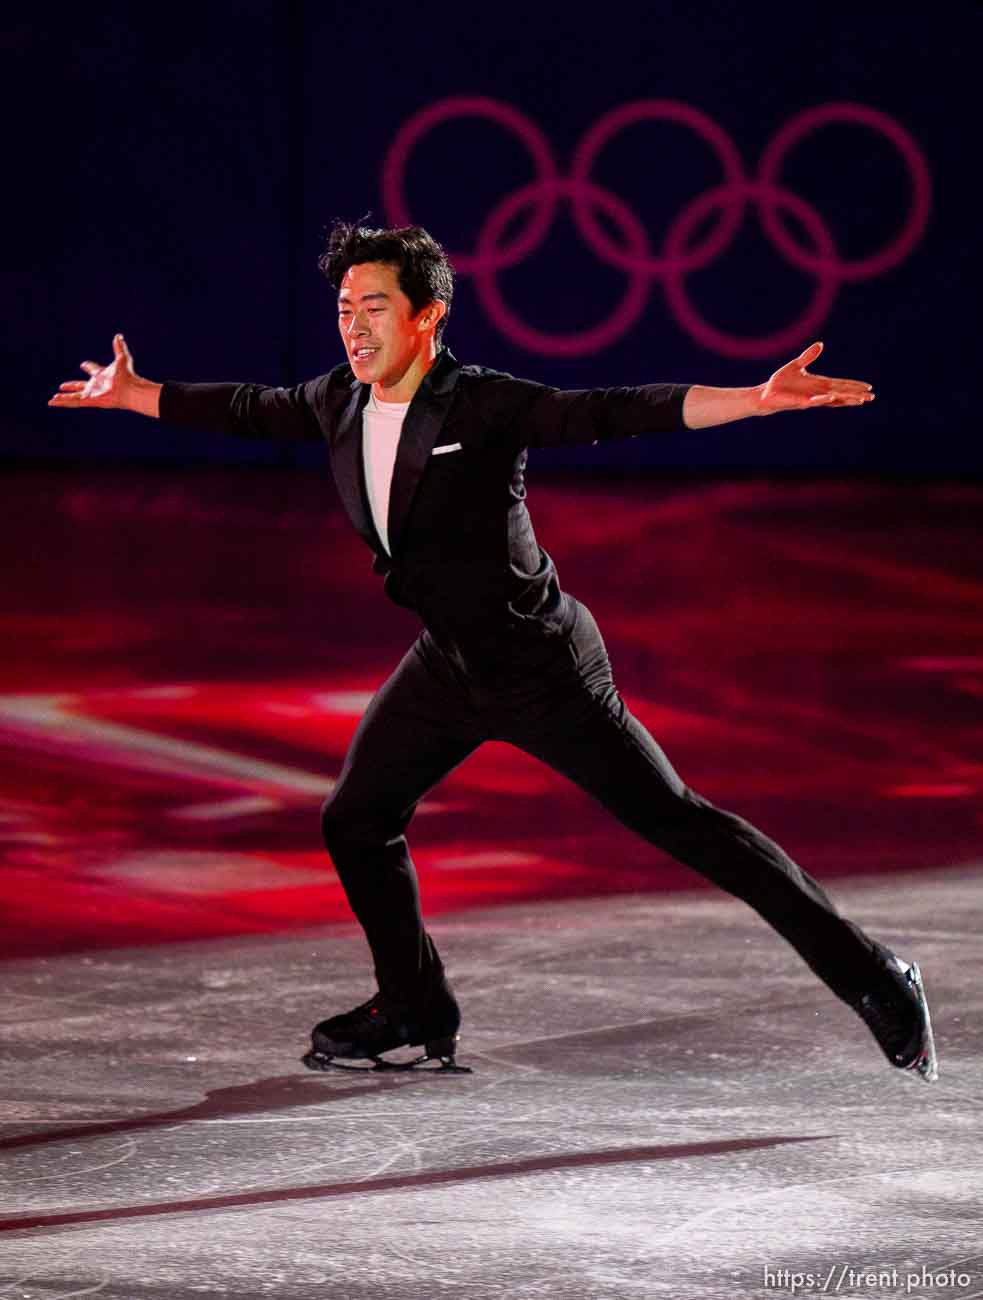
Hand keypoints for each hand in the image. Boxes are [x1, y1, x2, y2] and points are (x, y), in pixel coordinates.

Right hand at [48, 333, 141, 410]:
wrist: (129, 388)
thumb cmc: (127, 375)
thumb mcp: (122, 358)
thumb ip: (119, 347)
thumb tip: (119, 336)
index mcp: (102, 376)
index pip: (93, 370)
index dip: (89, 367)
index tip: (84, 364)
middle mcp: (96, 386)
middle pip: (81, 386)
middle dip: (72, 386)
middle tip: (63, 386)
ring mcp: (92, 394)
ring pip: (74, 396)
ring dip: (63, 397)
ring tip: (53, 398)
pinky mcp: (89, 400)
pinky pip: (73, 402)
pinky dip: (62, 402)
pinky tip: (53, 402)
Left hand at [758, 342, 874, 412]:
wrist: (765, 394)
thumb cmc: (780, 383)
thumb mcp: (796, 365)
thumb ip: (808, 356)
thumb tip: (820, 345)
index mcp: (818, 384)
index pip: (841, 385)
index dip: (854, 385)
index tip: (868, 387)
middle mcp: (817, 393)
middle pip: (842, 394)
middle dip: (856, 395)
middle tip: (872, 397)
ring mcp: (811, 399)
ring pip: (833, 401)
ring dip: (846, 400)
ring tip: (861, 401)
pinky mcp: (801, 403)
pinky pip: (815, 401)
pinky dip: (824, 400)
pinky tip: (833, 397)